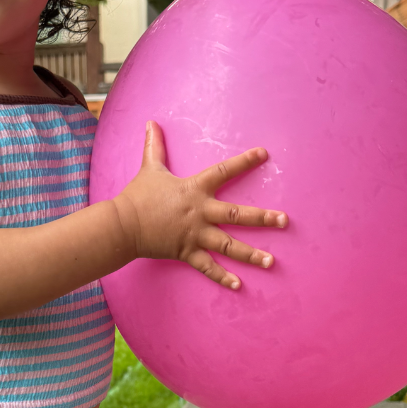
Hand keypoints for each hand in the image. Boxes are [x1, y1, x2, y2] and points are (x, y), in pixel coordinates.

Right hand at [111, 121, 286, 289]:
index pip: (224, 171)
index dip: (244, 162)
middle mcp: (200, 213)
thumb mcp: (149, 167)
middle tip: (284, 221)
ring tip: (271, 261)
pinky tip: (239, 285)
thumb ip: (155, 145)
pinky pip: (208, 267)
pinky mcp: (186, 253)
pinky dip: (222, 277)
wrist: (122, 225)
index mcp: (195, 189)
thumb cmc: (137, 195)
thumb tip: (151, 122)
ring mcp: (195, 235)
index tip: (264, 154)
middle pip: (237, 216)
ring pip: (228, 246)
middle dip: (262, 218)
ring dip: (251, 254)